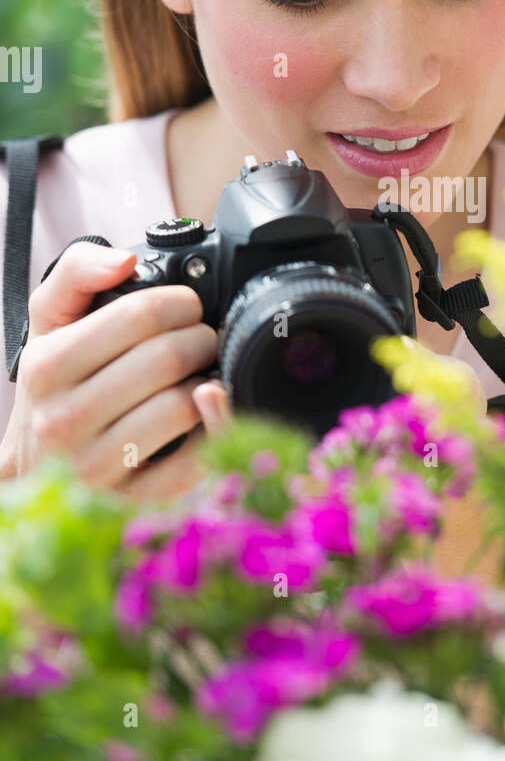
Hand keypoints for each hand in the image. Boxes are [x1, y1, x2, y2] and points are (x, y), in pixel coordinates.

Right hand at [0, 240, 221, 501]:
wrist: (34, 462)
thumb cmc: (55, 385)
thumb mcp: (49, 320)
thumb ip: (78, 272)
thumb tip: (124, 260)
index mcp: (48, 367)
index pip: (140, 316)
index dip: (180, 303)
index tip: (186, 308)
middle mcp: (65, 420)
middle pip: (168, 358)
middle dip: (200, 339)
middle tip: (200, 341)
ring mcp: (97, 466)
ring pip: (183, 406)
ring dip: (206, 381)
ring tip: (197, 375)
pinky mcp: (132, 500)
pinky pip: (197, 460)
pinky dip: (214, 428)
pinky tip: (203, 412)